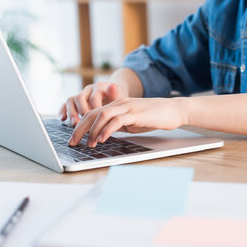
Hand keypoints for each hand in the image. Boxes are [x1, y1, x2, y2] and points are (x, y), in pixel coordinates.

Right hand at [59, 82, 124, 125]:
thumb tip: (113, 86)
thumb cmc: (116, 98)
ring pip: (70, 100)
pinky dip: (62, 110)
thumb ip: (115, 95)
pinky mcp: (75, 101)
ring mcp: (80, 94)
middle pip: (80, 97)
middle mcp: (88, 90)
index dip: (94, 109)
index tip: (97, 120)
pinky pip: (65, 104)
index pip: (94, 97)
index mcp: (99, 88)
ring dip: (71, 112)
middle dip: (81, 111)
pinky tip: (63, 119)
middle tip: (84, 122)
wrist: (112, 93)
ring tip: (74, 124)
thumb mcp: (119, 97)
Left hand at [68, 97, 186, 146]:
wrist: (174, 110)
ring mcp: (127, 107)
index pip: (92, 113)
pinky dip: (107, 130)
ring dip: (92, 130)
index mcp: (116, 104)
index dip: (80, 125)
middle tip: (72, 142)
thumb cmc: (154, 117)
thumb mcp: (132, 121)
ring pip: (102, 115)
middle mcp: (119, 103)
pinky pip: (117, 120)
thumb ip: (118, 125)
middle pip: (92, 113)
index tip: (73, 138)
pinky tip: (102, 139)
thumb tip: (105, 134)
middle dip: (80, 128)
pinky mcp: (135, 114)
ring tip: (87, 143)